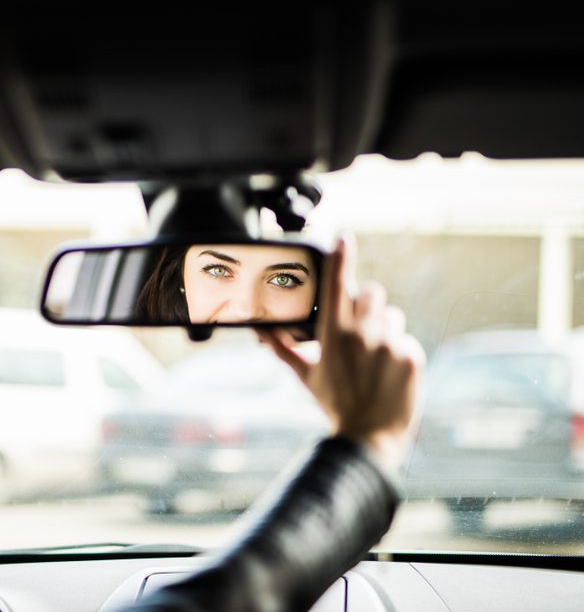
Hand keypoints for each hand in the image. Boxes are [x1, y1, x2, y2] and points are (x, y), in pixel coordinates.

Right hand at [257, 233, 424, 471]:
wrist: (369, 435)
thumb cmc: (334, 403)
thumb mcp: (306, 375)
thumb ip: (283, 348)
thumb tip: (260, 332)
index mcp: (332, 334)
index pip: (336, 283)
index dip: (341, 256)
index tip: (343, 237)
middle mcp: (361, 332)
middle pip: (371, 293)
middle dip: (367, 306)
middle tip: (362, 331)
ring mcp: (389, 343)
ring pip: (392, 316)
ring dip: (385, 330)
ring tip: (376, 358)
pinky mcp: (412, 354)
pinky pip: (407, 339)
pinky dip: (400, 353)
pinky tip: (390, 373)